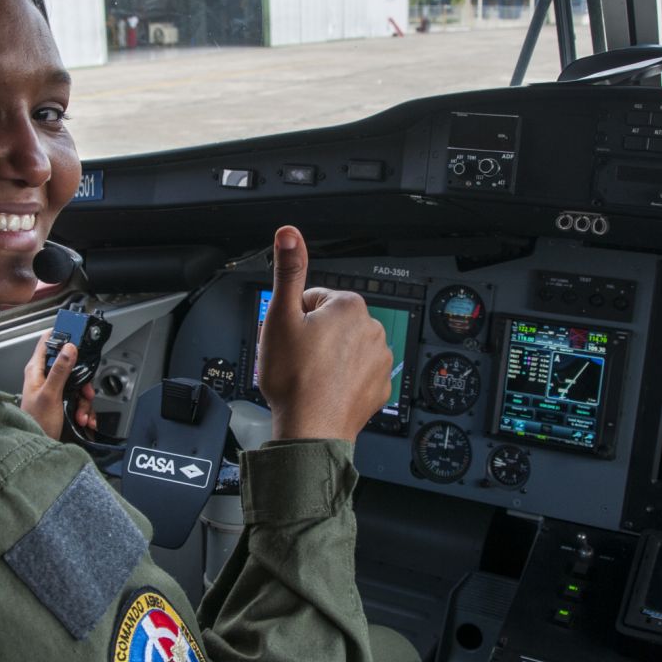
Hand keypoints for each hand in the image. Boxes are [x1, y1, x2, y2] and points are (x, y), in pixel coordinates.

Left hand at [21, 332, 96, 438]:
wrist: (37, 448)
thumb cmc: (34, 423)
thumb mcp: (50, 394)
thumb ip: (60, 370)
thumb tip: (68, 347)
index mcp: (36, 370)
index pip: (48, 341)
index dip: (62, 334)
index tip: (77, 334)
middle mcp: (45, 378)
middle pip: (70, 365)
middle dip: (82, 380)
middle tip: (84, 390)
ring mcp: (54, 390)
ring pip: (77, 384)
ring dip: (83, 400)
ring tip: (79, 411)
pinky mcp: (62, 402)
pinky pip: (79, 399)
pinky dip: (84, 409)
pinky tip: (82, 418)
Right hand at [257, 225, 391, 441]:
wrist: (310, 428)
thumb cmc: (294, 378)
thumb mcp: (280, 316)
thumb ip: (288, 270)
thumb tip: (289, 233)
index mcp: (349, 306)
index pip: (315, 298)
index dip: (296, 316)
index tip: (289, 336)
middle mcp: (372, 329)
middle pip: (333, 322)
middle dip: (314, 335)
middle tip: (297, 357)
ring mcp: (380, 359)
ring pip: (346, 348)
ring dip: (329, 356)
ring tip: (310, 375)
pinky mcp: (380, 386)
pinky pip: (358, 373)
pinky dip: (342, 378)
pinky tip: (325, 388)